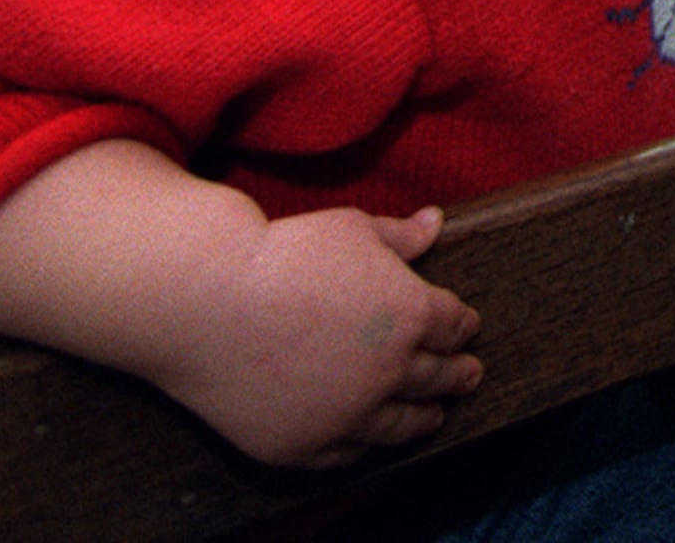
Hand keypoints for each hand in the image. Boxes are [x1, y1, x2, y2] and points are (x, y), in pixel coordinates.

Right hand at [165, 203, 481, 468]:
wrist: (204, 299)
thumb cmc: (280, 254)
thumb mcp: (351, 229)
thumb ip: (400, 236)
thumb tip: (436, 222)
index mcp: (411, 315)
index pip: (454, 325)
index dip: (463, 325)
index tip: (466, 327)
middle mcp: (388, 372)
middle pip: (438, 377)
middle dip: (458, 374)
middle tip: (470, 375)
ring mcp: (345, 415)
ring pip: (400, 424)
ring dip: (424, 418)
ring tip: (435, 415)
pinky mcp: (302, 444)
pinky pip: (346, 452)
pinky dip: (364, 444)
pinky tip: (371, 439)